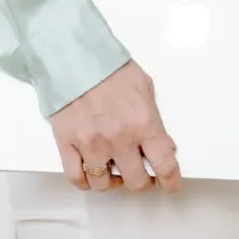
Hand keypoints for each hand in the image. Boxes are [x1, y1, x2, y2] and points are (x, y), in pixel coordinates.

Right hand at [48, 60, 182, 194]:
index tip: (170, 183)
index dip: (170, 181)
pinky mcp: (67, 142)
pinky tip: (90, 172)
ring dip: (111, 181)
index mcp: (143, 123)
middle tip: (140, 173)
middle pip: (136, 182)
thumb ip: (155, 119)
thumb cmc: (109, 66)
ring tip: (113, 170)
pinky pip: (76, 177)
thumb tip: (163, 145)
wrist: (74, 53)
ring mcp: (91, 143)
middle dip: (142, 181)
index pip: (165, 166)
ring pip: (104, 184)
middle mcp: (119, 138)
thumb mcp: (144, 87)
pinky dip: (84, 181)